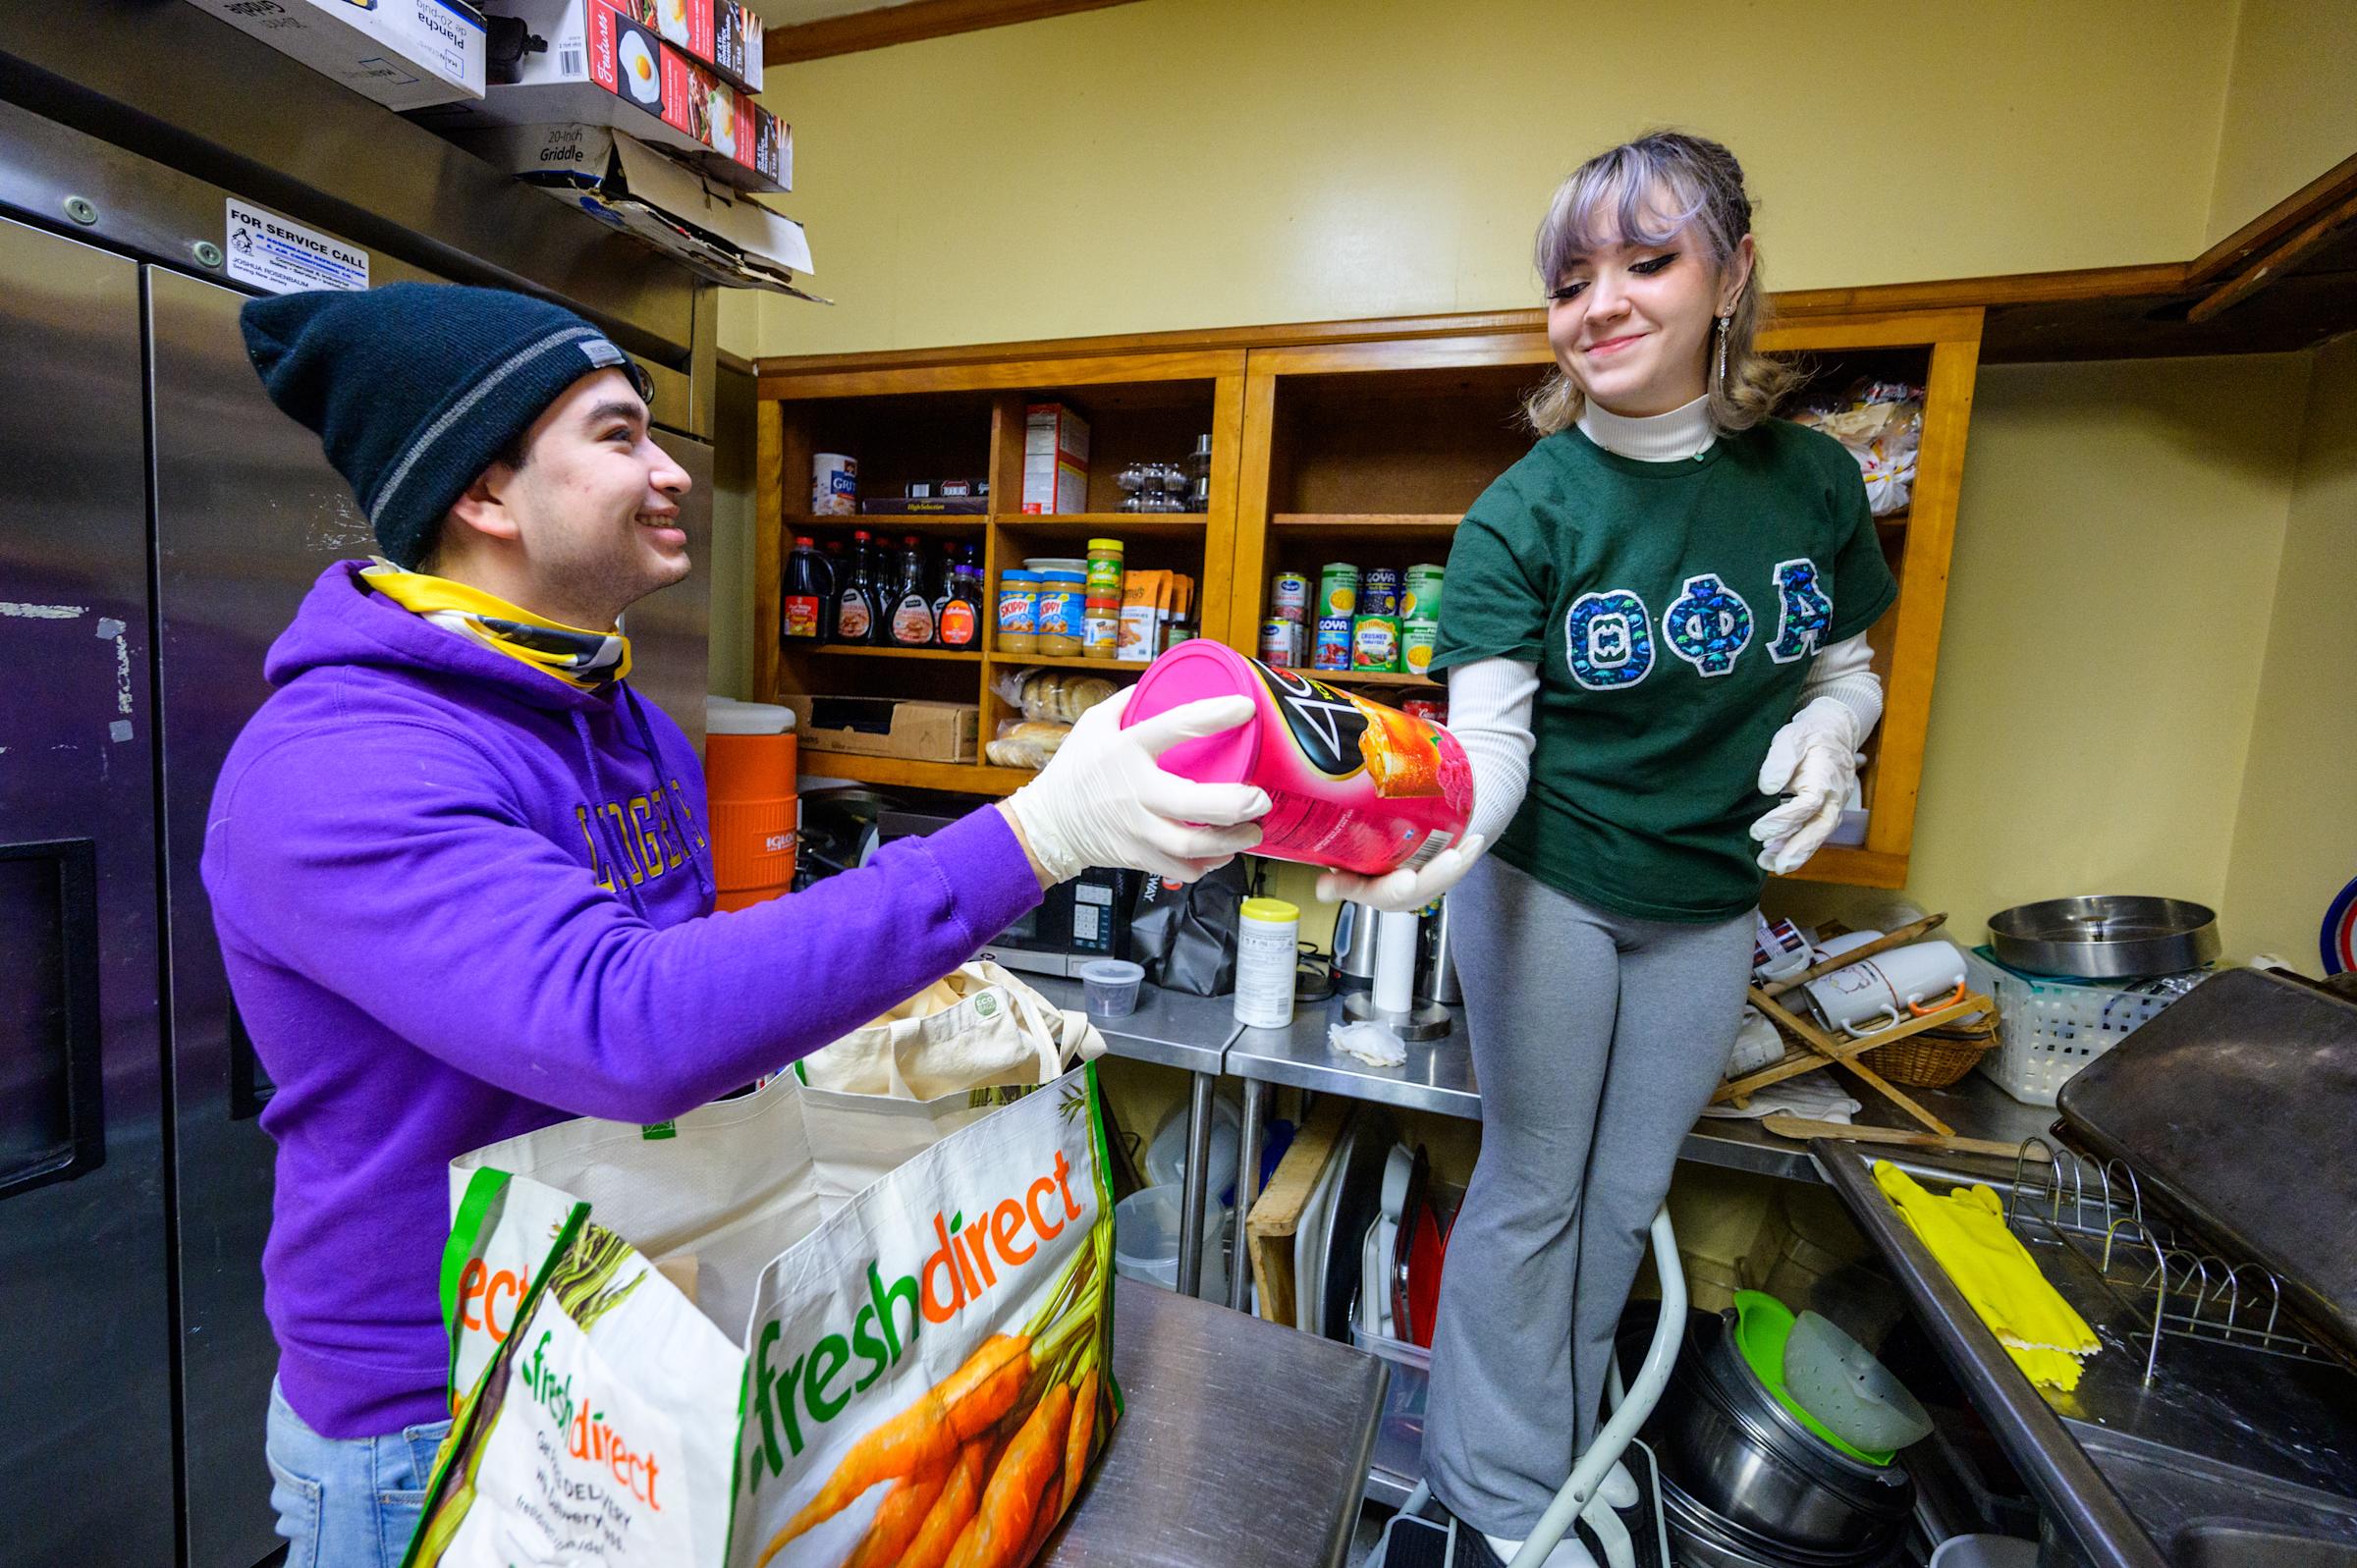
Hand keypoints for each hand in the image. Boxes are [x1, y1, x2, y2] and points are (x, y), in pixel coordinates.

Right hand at [1001, 688, 1269, 884]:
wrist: (1048, 824)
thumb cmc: (1074, 770)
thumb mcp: (1092, 724)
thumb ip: (1127, 702)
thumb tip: (1162, 682)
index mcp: (1126, 750)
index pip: (1175, 726)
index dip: (1214, 716)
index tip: (1245, 709)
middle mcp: (1135, 791)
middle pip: (1191, 803)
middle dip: (1235, 803)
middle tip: (1260, 797)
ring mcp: (1137, 829)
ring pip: (1190, 844)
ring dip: (1229, 841)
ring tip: (1251, 832)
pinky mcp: (1139, 856)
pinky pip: (1180, 868)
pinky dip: (1206, 865)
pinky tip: (1221, 852)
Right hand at [1315, 834, 1486, 912]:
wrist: (1388, 858)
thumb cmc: (1364, 866)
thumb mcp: (1347, 876)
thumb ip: (1340, 884)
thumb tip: (1323, 889)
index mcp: (1380, 895)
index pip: (1386, 895)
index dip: (1395, 889)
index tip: (1405, 881)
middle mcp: (1406, 894)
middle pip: (1423, 887)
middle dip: (1439, 873)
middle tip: (1452, 858)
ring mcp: (1425, 884)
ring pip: (1444, 877)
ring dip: (1460, 862)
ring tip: (1471, 844)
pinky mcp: (1440, 871)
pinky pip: (1456, 866)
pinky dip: (1467, 853)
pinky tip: (1475, 839)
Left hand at [1750, 697, 1860, 873]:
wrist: (1833, 732)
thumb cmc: (1809, 735)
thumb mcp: (1791, 737)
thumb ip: (1780, 760)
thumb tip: (1768, 788)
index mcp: (1825, 778)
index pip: (1807, 805)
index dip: (1783, 821)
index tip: (1758, 831)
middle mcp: (1833, 797)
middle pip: (1819, 829)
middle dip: (1797, 850)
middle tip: (1775, 866)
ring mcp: (1833, 806)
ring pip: (1818, 835)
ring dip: (1795, 853)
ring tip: (1770, 865)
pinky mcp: (1826, 811)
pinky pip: (1814, 833)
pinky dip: (1798, 847)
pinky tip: (1777, 856)